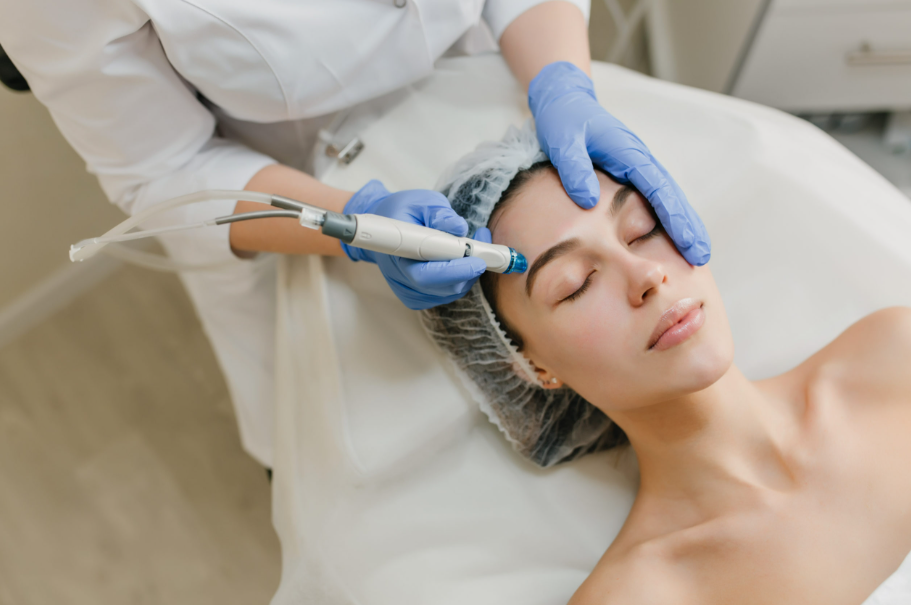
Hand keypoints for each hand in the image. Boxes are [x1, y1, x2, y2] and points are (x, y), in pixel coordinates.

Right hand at [341, 180, 486, 309]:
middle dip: (469, 271)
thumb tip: (459, 227)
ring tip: (474, 247)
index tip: (477, 260)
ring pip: (448, 292)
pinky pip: (446, 295)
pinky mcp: (417, 297)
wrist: (385, 229)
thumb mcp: (421, 202)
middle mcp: (401, 278)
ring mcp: (409, 291)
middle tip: (484, 249)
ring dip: (468, 273)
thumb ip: (440, 213)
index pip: (426, 274)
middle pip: (442, 287)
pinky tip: (462, 261)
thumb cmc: (403, 212)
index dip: (454, 270)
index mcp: (397, 254)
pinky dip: (460, 280)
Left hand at [528, 62, 710, 265]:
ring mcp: (638, 166)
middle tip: (702, 256)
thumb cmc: (564, 119)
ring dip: (683, 223)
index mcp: (629, 153)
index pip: (659, 189)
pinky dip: (667, 216)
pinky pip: (654, 197)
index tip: (687, 241)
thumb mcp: (562, 141)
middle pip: (672, 195)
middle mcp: (640, 160)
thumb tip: (588, 201)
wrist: (565, 101)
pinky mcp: (631, 172)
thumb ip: (574, 168)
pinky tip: (673, 236)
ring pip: (667, 197)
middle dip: (688, 226)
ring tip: (696, 253)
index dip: (674, 217)